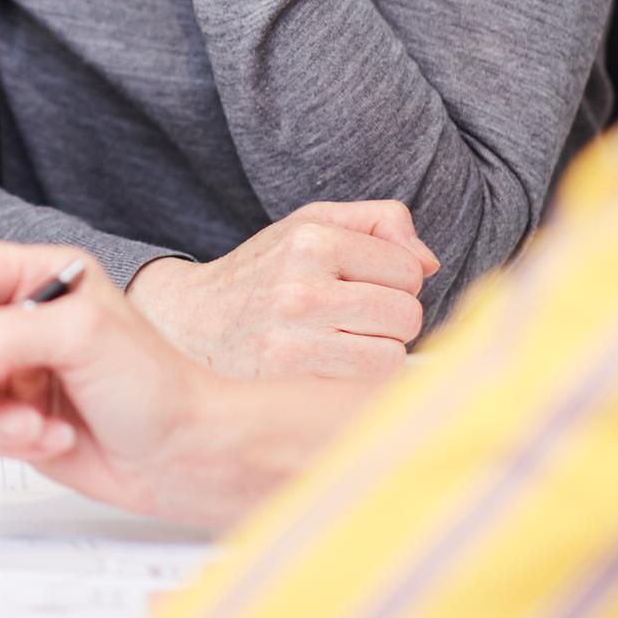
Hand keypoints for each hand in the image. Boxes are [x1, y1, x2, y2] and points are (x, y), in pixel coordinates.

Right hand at [0, 241, 373, 529]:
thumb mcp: (84, 338)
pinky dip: (9, 442)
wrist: (183, 452)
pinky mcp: (17, 415)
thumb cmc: (156, 385)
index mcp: (43, 276)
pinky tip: (55, 438)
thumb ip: (7, 338)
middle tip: (7, 399)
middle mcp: (26, 318)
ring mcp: (19, 369)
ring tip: (39, 425)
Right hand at [125, 199, 439, 379]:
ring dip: (377, 355)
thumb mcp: (311, 224)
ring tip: (342, 344)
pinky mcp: (286, 385)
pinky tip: (328, 370)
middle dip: (391, 320)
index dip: (395, 282)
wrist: (188, 321)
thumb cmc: (264, 272)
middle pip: (407, 316)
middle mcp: (301, 287)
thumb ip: (378, 224)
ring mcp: (292, 340)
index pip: (408, 271)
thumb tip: (429, 263)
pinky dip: (357, 385)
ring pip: (391, 358)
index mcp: (312, 239)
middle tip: (354, 319)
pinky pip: (362, 392)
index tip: (364, 286)